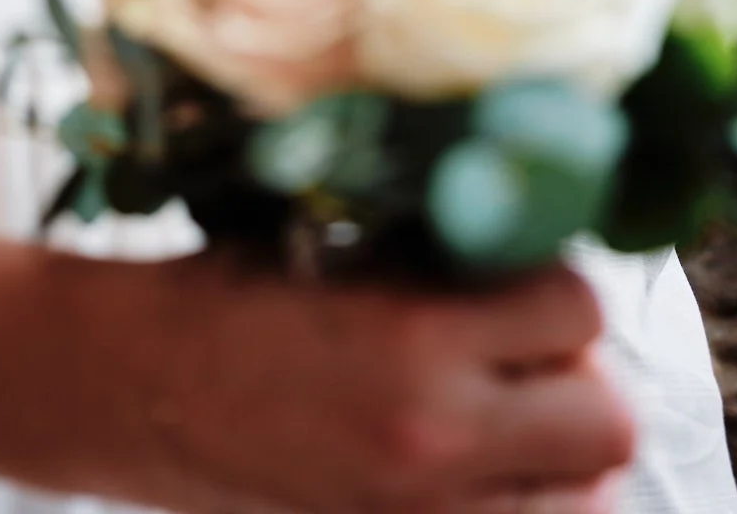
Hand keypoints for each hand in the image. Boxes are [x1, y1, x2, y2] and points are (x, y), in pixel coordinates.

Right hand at [108, 247, 634, 513]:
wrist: (129, 385)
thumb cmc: (228, 297)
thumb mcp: (342, 247)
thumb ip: (447, 261)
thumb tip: (532, 249)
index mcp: (417, 336)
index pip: (580, 308)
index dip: (554, 287)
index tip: (521, 280)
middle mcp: (435, 436)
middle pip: (607, 419)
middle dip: (578, 378)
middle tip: (529, 354)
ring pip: (587, 501)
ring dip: (564, 455)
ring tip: (513, 420)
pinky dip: (522, 507)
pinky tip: (482, 473)